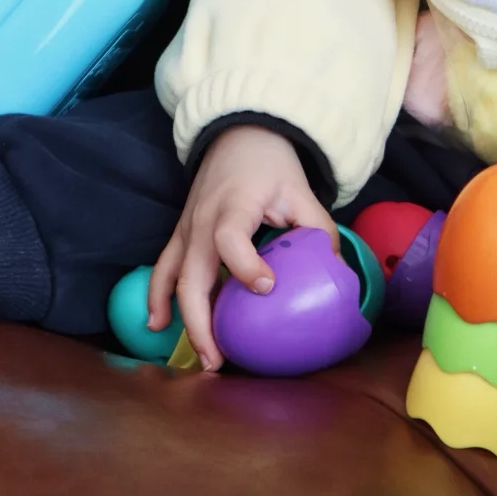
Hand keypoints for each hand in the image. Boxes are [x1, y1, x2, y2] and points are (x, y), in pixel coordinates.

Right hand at [148, 125, 337, 370]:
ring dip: (182, 319)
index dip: (244, 265)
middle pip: (191, 276)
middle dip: (202, 322)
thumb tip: (339, 275)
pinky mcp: (181, 234)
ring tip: (199, 357)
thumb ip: (319, 229)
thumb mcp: (301, 190)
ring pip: (172, 279)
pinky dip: (156, 298)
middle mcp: (202, 220)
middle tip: (220, 360)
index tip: (266, 287)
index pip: (230, 238)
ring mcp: (186, 229)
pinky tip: (156, 326)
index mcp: (234, 205)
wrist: (238, 135)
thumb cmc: (271, 164)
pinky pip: (162, 269)